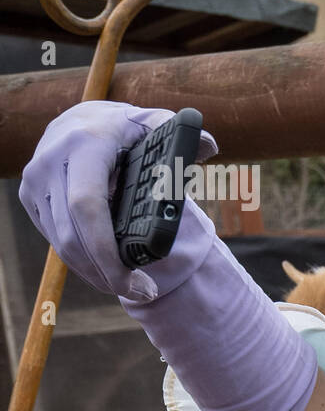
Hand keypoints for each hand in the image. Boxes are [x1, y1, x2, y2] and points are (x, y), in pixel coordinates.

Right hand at [18, 100, 219, 302]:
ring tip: (130, 287)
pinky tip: (108, 271)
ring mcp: (35, 181)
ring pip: (60, 243)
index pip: (87, 207)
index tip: (137, 280)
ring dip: (94, 273)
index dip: (107, 251)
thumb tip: (207, 146)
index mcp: (85, 145)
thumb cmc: (129, 128)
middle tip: (142, 292)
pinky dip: (81, 261)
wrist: (83, 117)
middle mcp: (51, 162)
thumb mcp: (157, 124)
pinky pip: (54, 238)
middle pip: (72, 236)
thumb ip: (184, 136)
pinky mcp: (30, 196)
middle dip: (106, 273)